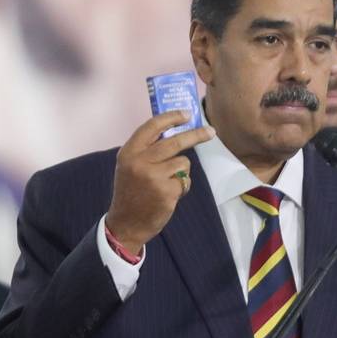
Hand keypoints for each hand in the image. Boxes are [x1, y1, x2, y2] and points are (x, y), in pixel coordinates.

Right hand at [107, 111, 214, 251]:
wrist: (126, 223)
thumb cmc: (132, 192)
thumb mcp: (130, 166)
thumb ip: (147, 150)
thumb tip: (175, 130)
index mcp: (129, 152)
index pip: (152, 126)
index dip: (171, 117)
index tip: (187, 114)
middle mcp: (140, 162)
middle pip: (175, 141)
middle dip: (196, 135)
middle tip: (211, 132)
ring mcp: (154, 177)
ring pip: (183, 162)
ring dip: (182, 171)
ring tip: (168, 183)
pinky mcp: (167, 191)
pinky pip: (185, 180)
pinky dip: (182, 186)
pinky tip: (168, 195)